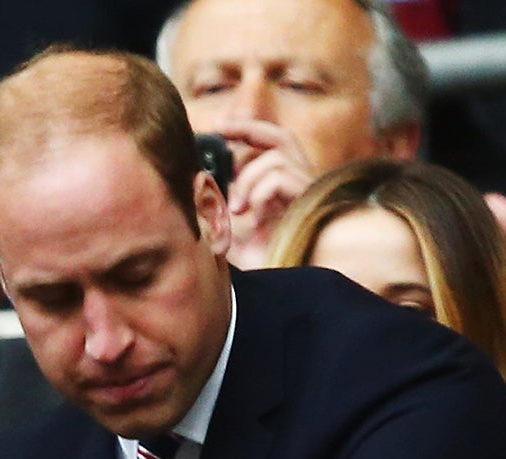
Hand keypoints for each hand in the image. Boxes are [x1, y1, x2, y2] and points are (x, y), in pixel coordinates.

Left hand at [218, 121, 314, 269]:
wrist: (290, 283)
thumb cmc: (267, 263)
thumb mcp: (233, 235)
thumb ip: (218, 213)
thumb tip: (195, 192)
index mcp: (284, 187)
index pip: (269, 146)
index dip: (247, 131)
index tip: (217, 127)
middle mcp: (300, 182)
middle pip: (281, 137)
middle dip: (248, 128)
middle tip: (219, 129)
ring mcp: (308, 189)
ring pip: (274, 159)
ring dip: (248, 181)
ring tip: (237, 210)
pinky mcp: (310, 199)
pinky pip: (278, 178)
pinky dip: (259, 195)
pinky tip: (256, 219)